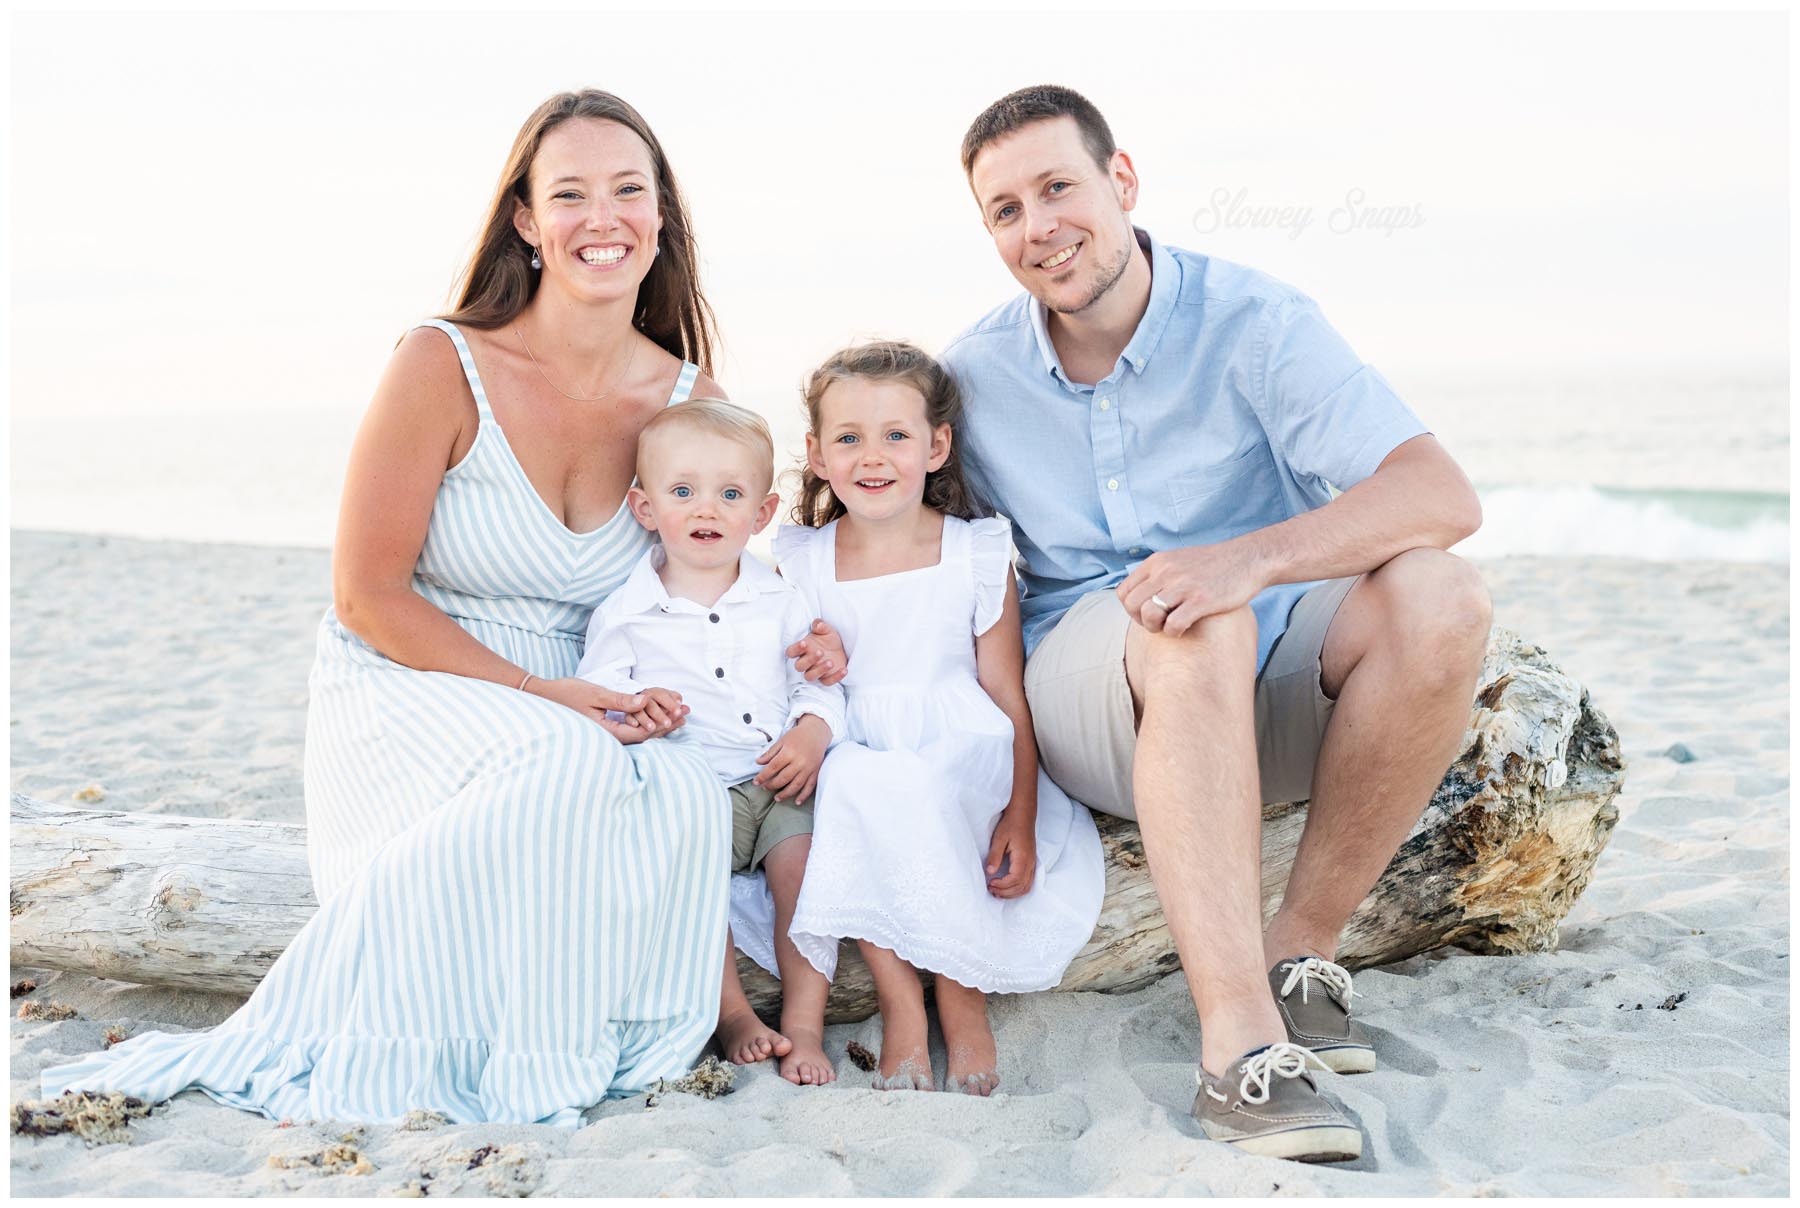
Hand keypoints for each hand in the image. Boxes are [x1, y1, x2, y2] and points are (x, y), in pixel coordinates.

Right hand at [527, 677, 687, 744]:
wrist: (544, 698)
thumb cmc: (566, 694)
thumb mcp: (595, 694)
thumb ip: (620, 701)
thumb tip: (644, 702)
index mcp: (607, 732)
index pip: (643, 733)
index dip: (664, 724)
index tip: (681, 714)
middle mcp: (609, 737)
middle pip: (644, 736)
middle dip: (667, 725)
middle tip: (687, 714)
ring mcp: (607, 734)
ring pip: (639, 733)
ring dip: (659, 723)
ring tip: (678, 715)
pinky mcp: (605, 728)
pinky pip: (631, 728)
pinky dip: (647, 721)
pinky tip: (657, 715)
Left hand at [753, 714, 829, 802]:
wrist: (816, 733)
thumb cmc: (797, 736)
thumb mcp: (781, 741)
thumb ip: (770, 753)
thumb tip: (758, 762)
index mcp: (789, 752)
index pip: (773, 767)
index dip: (763, 776)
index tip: (756, 782)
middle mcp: (799, 762)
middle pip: (783, 778)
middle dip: (772, 785)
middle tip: (765, 788)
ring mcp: (808, 768)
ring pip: (796, 785)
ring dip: (785, 794)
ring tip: (777, 798)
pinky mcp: (815, 772)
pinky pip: (810, 786)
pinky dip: (804, 795)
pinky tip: (797, 802)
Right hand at [787, 619, 847, 685]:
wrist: (842, 649)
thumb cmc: (829, 639)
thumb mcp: (827, 630)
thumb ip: (821, 625)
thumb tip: (818, 625)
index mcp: (803, 649)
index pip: (791, 652)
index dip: (796, 649)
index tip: (804, 643)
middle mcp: (806, 662)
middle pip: (799, 666)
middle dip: (809, 660)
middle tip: (821, 652)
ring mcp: (815, 671)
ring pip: (810, 676)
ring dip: (819, 670)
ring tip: (831, 662)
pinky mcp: (826, 678)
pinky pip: (827, 682)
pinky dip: (836, 677)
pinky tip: (844, 670)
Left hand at [984, 805, 1037, 898]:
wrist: (1023, 815)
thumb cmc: (1011, 824)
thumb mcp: (999, 838)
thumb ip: (994, 856)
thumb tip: (989, 872)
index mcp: (1023, 858)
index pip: (1014, 880)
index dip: (1002, 885)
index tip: (989, 883)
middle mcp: (1030, 863)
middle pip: (1021, 887)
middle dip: (1005, 893)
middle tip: (991, 889)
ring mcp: (1032, 864)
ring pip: (1026, 887)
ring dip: (1012, 893)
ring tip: (997, 892)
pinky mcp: (1031, 863)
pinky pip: (1028, 882)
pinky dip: (1018, 889)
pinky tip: (1007, 888)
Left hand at [1116, 540, 1264, 636]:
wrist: (1248, 559)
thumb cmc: (1214, 565)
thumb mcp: (1178, 560)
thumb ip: (1157, 574)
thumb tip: (1139, 595)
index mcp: (1157, 562)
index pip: (1124, 592)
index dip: (1130, 609)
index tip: (1146, 613)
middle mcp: (1166, 572)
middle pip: (1133, 605)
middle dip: (1140, 620)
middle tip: (1157, 624)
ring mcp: (1184, 585)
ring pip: (1149, 614)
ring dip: (1156, 628)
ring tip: (1169, 627)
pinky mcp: (1201, 600)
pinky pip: (1173, 625)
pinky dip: (1174, 632)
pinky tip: (1184, 629)